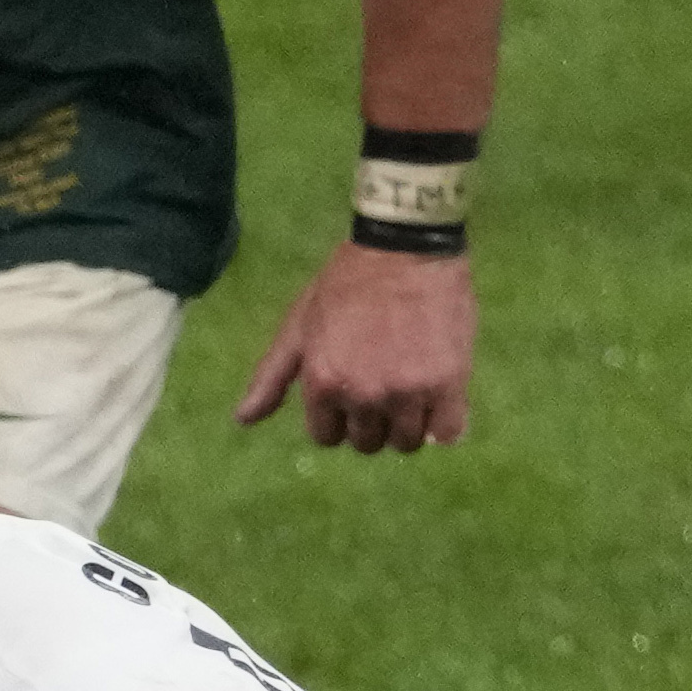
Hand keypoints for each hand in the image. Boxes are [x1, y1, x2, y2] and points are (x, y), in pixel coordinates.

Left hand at [234, 243, 474, 453]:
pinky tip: (442, 404)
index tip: (352, 397)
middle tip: (384, 390)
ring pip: (406, 441)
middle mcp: (362, 395)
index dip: (339, 420)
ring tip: (413, 394)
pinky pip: (448, 431)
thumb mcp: (298, 327)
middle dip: (372, 424)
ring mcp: (406, 391)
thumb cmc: (346, 284)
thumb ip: (271, 377)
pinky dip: (445, 425)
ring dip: (408, 425)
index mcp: (321, 384)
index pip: (327, 437)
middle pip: (367, 442)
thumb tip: (243, 420)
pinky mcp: (448, 382)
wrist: (405, 247)